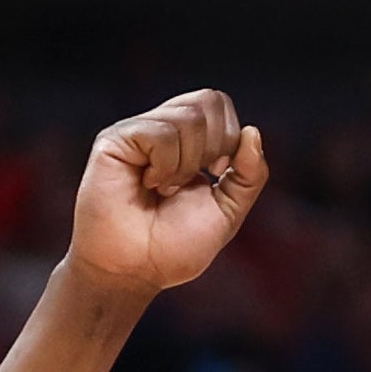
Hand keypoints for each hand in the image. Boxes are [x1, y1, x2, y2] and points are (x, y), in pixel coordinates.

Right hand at [64, 90, 267, 296]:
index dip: (229, 136)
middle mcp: (162, 129)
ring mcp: (138, 132)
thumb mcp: (227, 212)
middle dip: (214, 148)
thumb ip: (249, 176)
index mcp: (188, 141)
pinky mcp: (116, 139)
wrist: (133, 271)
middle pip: (208, 100)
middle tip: (188, 183)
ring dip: (187, 166)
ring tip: (163, 190)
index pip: (218, 104)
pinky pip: (161, 134)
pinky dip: (165, 167)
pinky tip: (147, 185)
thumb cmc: (172, 247)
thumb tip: (253, 132)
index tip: (218, 172)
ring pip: (188, 118)